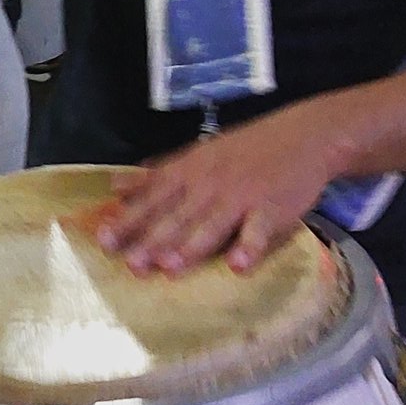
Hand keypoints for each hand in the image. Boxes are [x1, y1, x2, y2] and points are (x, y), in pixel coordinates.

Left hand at [95, 106, 342, 276]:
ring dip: (191, 246)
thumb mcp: (195, 155)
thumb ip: (156, 175)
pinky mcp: (273, 208)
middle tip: (131, 265)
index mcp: (188, 172)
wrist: (302, 136)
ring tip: (170, 268)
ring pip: (212, 225)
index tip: (103, 240)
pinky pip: (259, 230)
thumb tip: (115, 187)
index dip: (128, 220)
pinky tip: (238, 266)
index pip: (151, 199)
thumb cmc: (243, 150)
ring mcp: (242, 196)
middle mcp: (209, 185)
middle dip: (152, 241)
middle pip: (176, 217)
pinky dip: (249, 247)